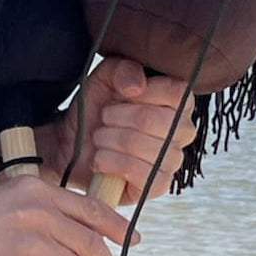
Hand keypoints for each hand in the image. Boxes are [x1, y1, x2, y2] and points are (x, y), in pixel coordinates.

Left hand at [37, 56, 194, 205]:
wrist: (73, 142)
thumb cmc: (97, 107)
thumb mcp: (105, 77)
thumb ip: (123, 69)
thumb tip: (136, 86)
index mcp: (178, 102)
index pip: (177, 93)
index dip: (145, 91)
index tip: (121, 93)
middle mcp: (182, 132)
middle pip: (155, 120)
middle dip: (118, 116)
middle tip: (104, 117)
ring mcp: (172, 161)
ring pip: (144, 146)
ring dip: (109, 139)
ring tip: (100, 137)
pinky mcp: (158, 186)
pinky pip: (140, 173)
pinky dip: (111, 162)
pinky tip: (100, 158)